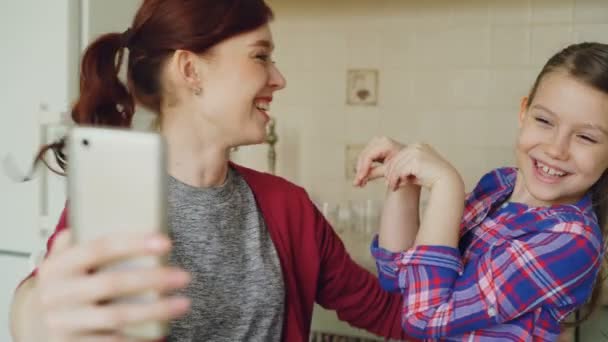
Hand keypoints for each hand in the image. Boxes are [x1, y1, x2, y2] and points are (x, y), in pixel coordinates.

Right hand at [32, 230, 190, 341]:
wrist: (35, 323)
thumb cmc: (64, 285)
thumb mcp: (66, 260)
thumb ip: (85, 239)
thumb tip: (123, 211)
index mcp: (57, 265)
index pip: (99, 248)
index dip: (133, 244)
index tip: (165, 242)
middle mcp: (56, 294)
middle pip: (112, 284)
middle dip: (153, 280)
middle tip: (183, 276)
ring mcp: (63, 323)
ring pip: (117, 316)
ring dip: (155, 310)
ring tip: (183, 303)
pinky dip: (140, 337)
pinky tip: (162, 331)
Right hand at [353, 136, 404, 186]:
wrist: (411, 160)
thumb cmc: (403, 164)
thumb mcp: (389, 170)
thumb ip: (373, 173)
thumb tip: (360, 180)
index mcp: (385, 144)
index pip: (369, 156)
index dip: (363, 169)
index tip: (360, 179)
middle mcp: (379, 140)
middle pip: (364, 156)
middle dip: (360, 171)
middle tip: (357, 183)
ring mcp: (376, 142)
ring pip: (362, 157)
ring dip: (360, 170)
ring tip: (359, 183)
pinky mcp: (374, 147)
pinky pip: (365, 157)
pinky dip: (364, 167)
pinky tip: (362, 177)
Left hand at [384, 143, 460, 190]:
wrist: (447, 182)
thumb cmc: (431, 179)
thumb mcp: (415, 172)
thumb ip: (404, 170)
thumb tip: (387, 176)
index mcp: (417, 146)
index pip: (399, 156)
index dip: (392, 168)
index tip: (389, 179)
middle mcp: (416, 146)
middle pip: (395, 159)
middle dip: (390, 173)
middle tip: (389, 184)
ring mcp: (416, 151)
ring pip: (396, 166)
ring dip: (392, 178)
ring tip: (392, 187)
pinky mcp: (416, 160)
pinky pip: (400, 170)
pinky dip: (396, 179)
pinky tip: (396, 186)